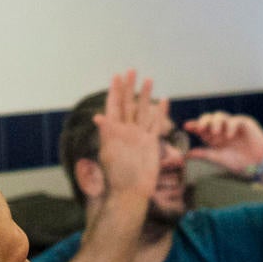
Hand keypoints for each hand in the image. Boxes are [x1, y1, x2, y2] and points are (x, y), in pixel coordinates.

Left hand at [94, 70, 169, 200]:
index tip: (116, 76)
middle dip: (129, 87)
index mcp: (113, 130)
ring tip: (148, 79)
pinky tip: (163, 100)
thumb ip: (106, 134)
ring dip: (144, 95)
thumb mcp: (108, 153)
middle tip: (131, 70)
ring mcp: (139, 135)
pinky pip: (155, 124)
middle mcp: (126, 130)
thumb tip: (99, 117)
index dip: (114, 91)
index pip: (114, 106)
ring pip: (142, 110)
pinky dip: (159, 112)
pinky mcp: (151, 142)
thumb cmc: (117, 175)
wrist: (131, 191)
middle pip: (128, 104)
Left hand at [183, 112, 262, 176]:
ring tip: (216, 134)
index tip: (186, 126)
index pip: (202, 128)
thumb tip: (186, 155)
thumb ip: (203, 154)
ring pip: (220, 116)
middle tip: (200, 128)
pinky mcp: (244, 123)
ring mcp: (232, 125)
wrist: (257, 164)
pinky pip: (234, 120)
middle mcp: (222, 129)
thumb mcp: (218, 158)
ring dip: (215, 123)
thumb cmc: (238, 162)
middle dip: (203, 121)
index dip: (194, 125)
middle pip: (209, 118)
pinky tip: (229, 136)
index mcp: (213, 137)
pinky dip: (230, 126)